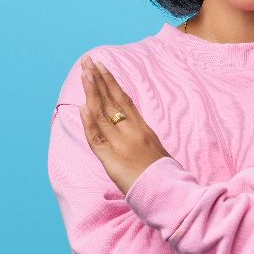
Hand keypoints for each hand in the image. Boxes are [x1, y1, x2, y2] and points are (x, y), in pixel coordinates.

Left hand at [78, 54, 171, 195]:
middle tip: (87, 60)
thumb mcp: (157, 150)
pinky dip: (90, 122)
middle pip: (112, 101)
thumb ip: (143, 137)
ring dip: (92, 93)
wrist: (171, 193)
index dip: (111, 83)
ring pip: (103, 115)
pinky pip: (98, 139)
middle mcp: (132, 133)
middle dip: (98, 79)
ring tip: (84, 73)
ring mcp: (122, 145)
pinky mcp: (113, 160)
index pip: (124, 100)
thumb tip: (133, 128)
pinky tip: (83, 106)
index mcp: (143, 129)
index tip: (102, 67)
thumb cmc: (166, 176)